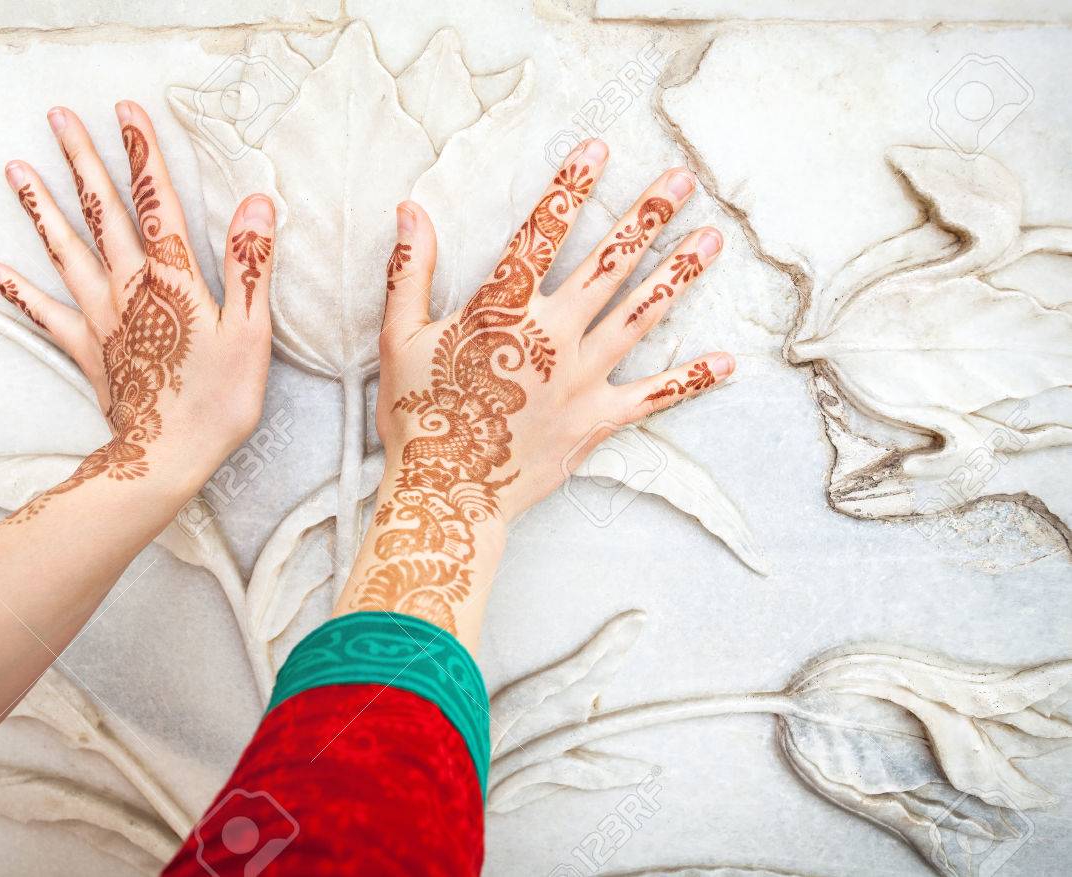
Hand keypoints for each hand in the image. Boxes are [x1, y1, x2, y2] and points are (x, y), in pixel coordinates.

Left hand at [0, 100, 274, 488]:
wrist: (166, 459)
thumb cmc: (217, 400)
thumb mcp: (252, 333)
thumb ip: (251, 264)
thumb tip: (256, 202)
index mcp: (174, 278)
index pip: (156, 202)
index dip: (142, 153)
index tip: (124, 110)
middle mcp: (130, 288)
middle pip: (101, 213)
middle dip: (80, 161)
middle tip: (56, 117)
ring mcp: (102, 318)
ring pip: (65, 251)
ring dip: (41, 208)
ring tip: (14, 168)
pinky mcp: (86, 350)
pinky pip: (46, 313)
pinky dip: (19, 290)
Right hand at [337, 138, 734, 639]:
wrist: (447, 493)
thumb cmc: (418, 414)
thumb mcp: (400, 337)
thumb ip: (411, 271)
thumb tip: (411, 210)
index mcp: (502, 310)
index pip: (540, 233)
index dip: (569, 187)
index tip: (598, 148)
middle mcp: (552, 336)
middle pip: (608, 264)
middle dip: (647, 217)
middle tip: (682, 181)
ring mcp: (581, 378)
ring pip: (640, 315)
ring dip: (678, 274)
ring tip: (711, 240)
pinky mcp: (598, 420)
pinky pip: (653, 397)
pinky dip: (691, 380)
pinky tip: (728, 361)